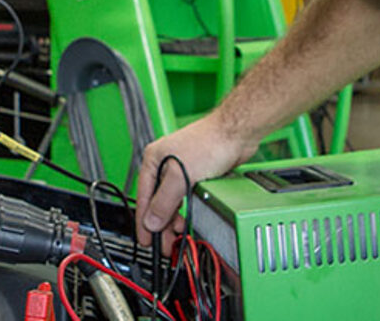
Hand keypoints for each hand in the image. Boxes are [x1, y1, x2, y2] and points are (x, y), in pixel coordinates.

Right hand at [135, 114, 255, 251]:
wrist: (236, 134)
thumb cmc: (209, 142)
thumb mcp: (181, 176)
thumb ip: (164, 201)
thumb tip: (152, 221)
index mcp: (154, 160)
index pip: (143, 197)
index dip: (144, 222)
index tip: (146, 240)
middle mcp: (165, 165)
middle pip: (158, 202)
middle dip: (162, 225)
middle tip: (166, 244)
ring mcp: (181, 170)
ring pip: (173, 202)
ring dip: (175, 220)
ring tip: (179, 234)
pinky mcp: (197, 174)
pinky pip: (186, 199)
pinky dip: (186, 211)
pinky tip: (189, 220)